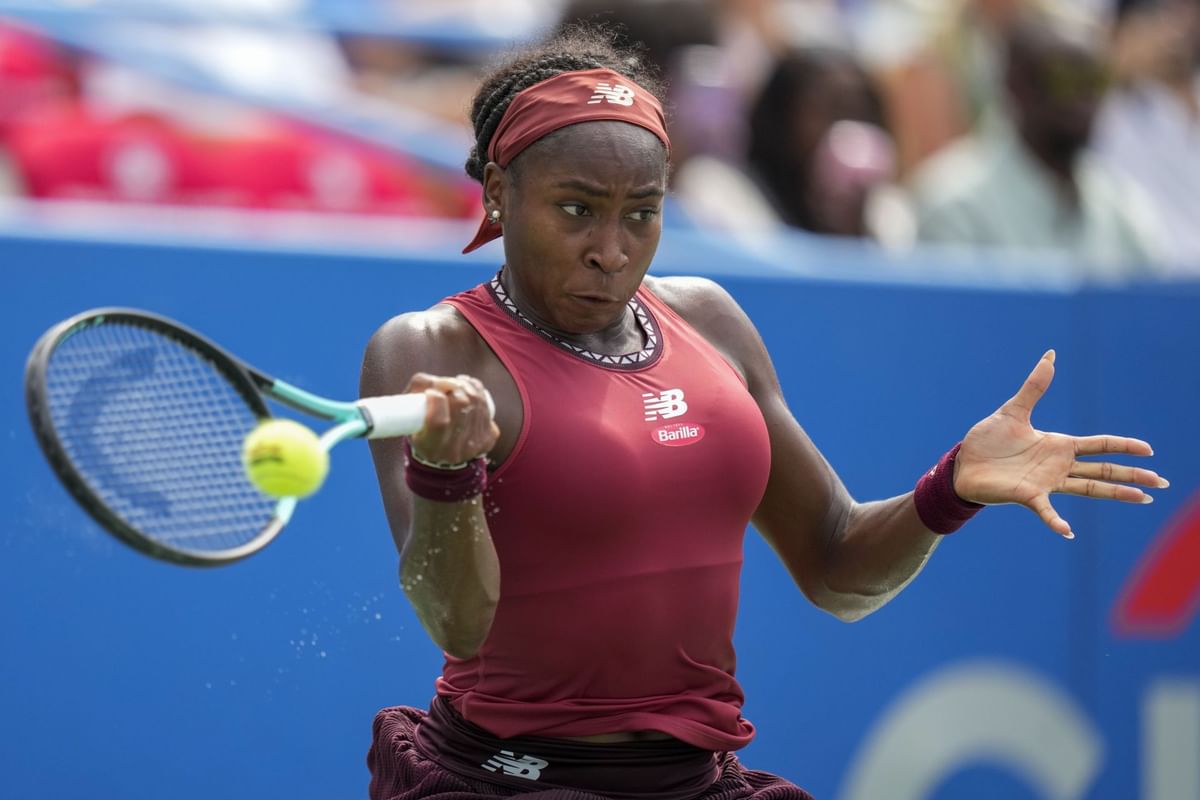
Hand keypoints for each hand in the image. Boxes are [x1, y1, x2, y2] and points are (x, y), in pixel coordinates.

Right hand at [405, 372, 499, 465]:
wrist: (440, 457)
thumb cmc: (420, 430)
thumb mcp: (407, 418)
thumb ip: (413, 395)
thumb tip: (434, 382)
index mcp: (429, 448)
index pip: (439, 421)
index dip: (437, 399)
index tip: (431, 392)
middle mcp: (454, 451)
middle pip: (462, 405)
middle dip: (454, 386)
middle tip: (446, 385)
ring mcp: (474, 446)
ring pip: (477, 402)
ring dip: (466, 386)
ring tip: (456, 384)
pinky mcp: (487, 439)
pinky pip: (487, 407)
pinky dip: (478, 392)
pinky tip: (469, 389)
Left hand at [953, 351, 1167, 538]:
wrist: (962, 464)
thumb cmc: (988, 441)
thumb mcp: (1013, 410)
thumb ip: (1035, 386)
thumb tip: (1051, 354)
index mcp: (1058, 445)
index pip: (1099, 445)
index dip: (1123, 446)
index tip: (1149, 450)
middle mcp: (1057, 466)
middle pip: (1103, 470)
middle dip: (1132, 475)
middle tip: (1160, 483)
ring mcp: (1045, 483)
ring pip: (1088, 489)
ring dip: (1116, 494)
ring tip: (1142, 499)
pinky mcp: (1026, 495)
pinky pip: (1046, 510)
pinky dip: (1056, 521)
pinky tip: (1069, 532)